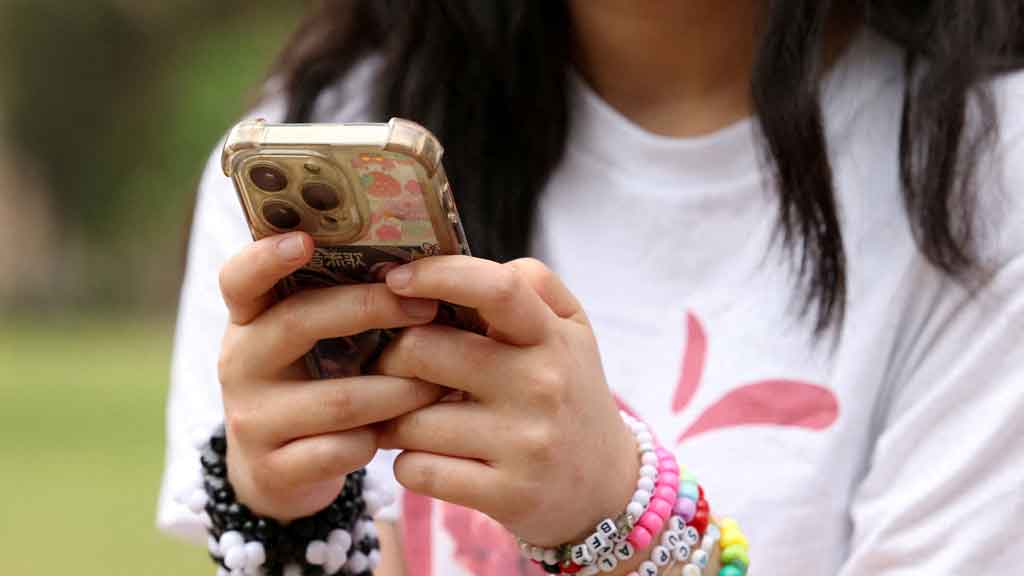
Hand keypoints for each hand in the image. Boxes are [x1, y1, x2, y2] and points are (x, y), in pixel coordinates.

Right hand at [216, 232, 446, 519]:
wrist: (277, 472)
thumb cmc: (312, 384)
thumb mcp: (309, 344)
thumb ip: (338, 304)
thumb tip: (419, 263)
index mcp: (248, 321)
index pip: (239, 279)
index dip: (267, 257)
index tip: (305, 240)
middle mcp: (240, 363)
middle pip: (300, 322)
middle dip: (370, 309)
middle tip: (426, 308)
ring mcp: (252, 419)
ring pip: (338, 399)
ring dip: (398, 388)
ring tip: (440, 381)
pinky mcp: (274, 469)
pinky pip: (343, 449)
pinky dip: (383, 437)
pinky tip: (407, 430)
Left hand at [375, 256, 638, 545]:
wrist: (606, 488)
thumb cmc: (569, 393)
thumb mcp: (570, 331)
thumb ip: (532, 284)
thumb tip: (469, 267)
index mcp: (551, 337)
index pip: (496, 289)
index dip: (437, 275)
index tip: (396, 280)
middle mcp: (541, 385)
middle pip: (423, 351)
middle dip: (391, 358)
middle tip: (391, 367)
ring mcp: (525, 443)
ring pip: (410, 419)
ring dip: (393, 419)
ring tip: (407, 418)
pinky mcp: (506, 494)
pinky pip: (418, 470)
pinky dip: (407, 463)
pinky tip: (426, 456)